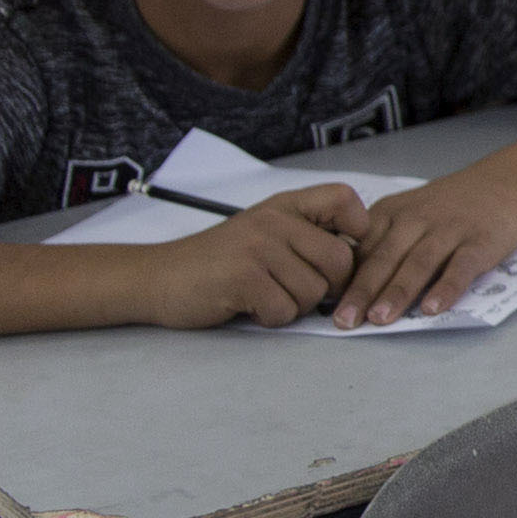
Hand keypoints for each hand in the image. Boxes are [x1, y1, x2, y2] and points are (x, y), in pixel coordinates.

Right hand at [133, 187, 368, 328]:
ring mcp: (259, 247)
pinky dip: (270, 319)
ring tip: (263, 295)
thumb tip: (357, 258)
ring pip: (314, 292)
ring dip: (293, 306)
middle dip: (324, 287)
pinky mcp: (244, 278)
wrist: (159, 277)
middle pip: (340, 261)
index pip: (346, 199)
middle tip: (292, 289)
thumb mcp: (263, 232)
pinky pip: (285, 311)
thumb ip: (305, 236)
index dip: (357, 229)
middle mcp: (274, 220)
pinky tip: (248, 306)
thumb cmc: (218, 261)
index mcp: (284, 206)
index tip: (334, 254)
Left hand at [327, 166, 516, 325]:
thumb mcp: (406, 212)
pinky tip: (433, 309)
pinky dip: (446, 288)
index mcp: (390, 213)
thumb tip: (345, 283)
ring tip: (381, 319)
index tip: (326, 307)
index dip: (343, 279)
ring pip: (418, 263)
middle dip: (363, 291)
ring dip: (398, 292)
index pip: (362, 249)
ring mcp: (449, 230)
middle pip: (385, 257)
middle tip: (345, 320)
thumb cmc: (447, 206)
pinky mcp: (479, 242)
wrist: (503, 183)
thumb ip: (380, 242)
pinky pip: (461, 267)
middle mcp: (416, 219)